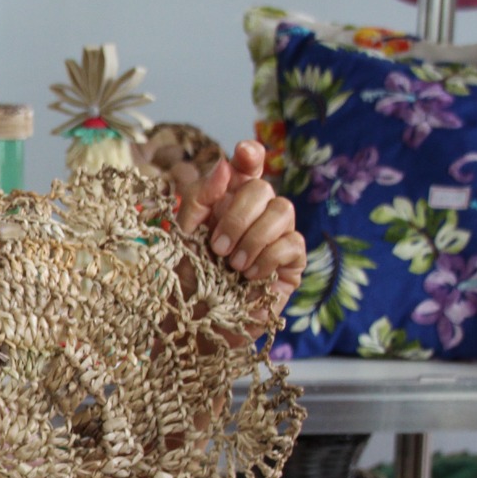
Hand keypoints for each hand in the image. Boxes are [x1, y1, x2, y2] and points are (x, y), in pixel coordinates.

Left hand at [177, 139, 305, 316]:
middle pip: (263, 187)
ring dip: (253, 237)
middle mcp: (256, 215)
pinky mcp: (291, 265)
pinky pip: (292, 243)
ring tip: (232, 265)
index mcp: (229, 202)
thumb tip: (224, 164)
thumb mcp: (184, 235)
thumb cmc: (188, 279)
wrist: (194, 324)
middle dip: (238, 215)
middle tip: (217, 247)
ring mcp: (277, 237)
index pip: (247, 168)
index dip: (250, 156)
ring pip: (283, 210)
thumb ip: (200, 197)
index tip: (244, 153)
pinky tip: (250, 277)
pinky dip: (267, 258)